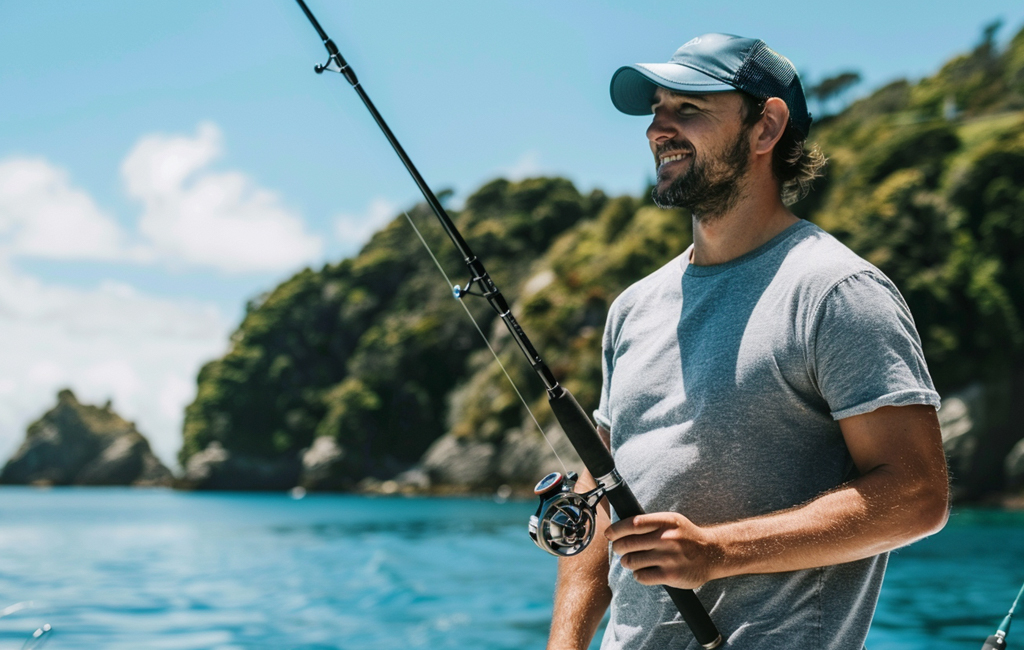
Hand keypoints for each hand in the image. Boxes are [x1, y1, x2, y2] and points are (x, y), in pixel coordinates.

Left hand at [605, 512, 722, 589]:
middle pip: (628, 543)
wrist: (712, 554)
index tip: (609, 534)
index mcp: (665, 522)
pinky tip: (644, 571)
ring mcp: (669, 558)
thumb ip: (649, 522)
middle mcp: (666, 538)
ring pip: (632, 561)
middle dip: (618, 547)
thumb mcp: (671, 521)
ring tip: (631, 561)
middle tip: (618, 549)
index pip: (632, 524)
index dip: (616, 530)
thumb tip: (619, 527)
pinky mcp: (670, 575)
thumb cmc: (686, 536)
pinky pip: (641, 576)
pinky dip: (638, 574)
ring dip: (627, 562)